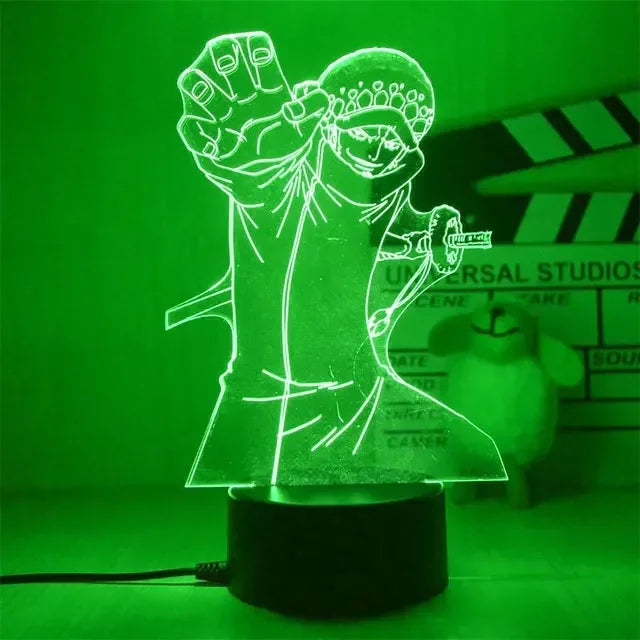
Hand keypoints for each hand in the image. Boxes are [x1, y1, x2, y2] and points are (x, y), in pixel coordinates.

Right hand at [177, 32, 328, 202]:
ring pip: (191, 82)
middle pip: (216, 54)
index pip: (252, 48)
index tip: (264, 60)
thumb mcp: (306, 130)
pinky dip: (198, 134)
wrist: (268, 182)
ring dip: (203, 89)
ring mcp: (213, 111)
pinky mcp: (201, 135)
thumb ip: (313, 108)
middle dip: (224, 57)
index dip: (255, 48)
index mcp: (261, 82)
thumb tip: (309, 96)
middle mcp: (233, 90)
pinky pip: (187, 126)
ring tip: (223, 110)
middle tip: (232, 66)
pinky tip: (217, 148)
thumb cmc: (284, 148)